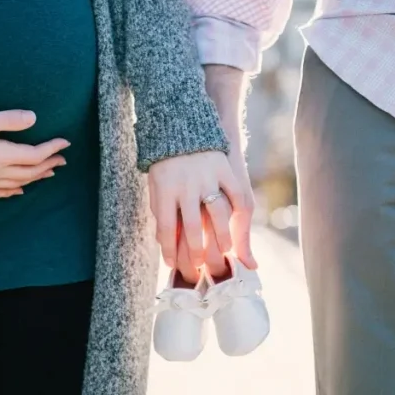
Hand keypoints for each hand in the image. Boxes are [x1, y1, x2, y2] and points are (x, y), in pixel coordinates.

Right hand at [0, 110, 69, 197]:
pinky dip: (11, 192)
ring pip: (16, 183)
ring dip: (35, 178)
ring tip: (49, 173)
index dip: (51, 149)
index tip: (65, 142)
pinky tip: (18, 191)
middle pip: (29, 172)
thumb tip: (33, 118)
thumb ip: (7, 120)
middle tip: (62, 159)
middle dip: (48, 165)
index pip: (33, 155)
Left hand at [149, 151, 250, 278]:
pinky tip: (237, 225)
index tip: (172, 265)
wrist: (181, 126)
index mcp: (164, 190)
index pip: (167, 229)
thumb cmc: (166, 164)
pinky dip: (237, 214)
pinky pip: (235, 195)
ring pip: (218, 215)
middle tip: (201, 268)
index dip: (169, 251)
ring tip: (224, 251)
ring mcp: (207, 177)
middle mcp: (186, 185)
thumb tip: (166, 245)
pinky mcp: (223, 169)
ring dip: (221, 238)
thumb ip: (162, 214)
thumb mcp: (157, 186)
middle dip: (197, 253)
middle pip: (193, 228)